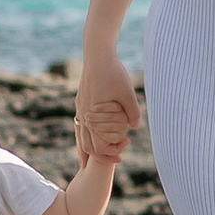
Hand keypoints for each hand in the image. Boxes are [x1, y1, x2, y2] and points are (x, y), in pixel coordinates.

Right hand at [76, 47, 140, 163]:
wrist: (97, 53)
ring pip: (80, 134)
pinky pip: (80, 123)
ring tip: (94, 158)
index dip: (108, 155)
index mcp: (93, 115)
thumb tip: (134, 128)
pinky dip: (85, 134)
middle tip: (114, 160)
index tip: (120, 156)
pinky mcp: (81, 100)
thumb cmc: (114, 72)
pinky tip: (93, 133)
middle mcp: (83, 114)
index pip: (96, 147)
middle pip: (85, 145)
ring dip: (88, 147)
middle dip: (98, 156)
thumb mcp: (127, 93)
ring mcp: (80, 107)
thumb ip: (132, 112)